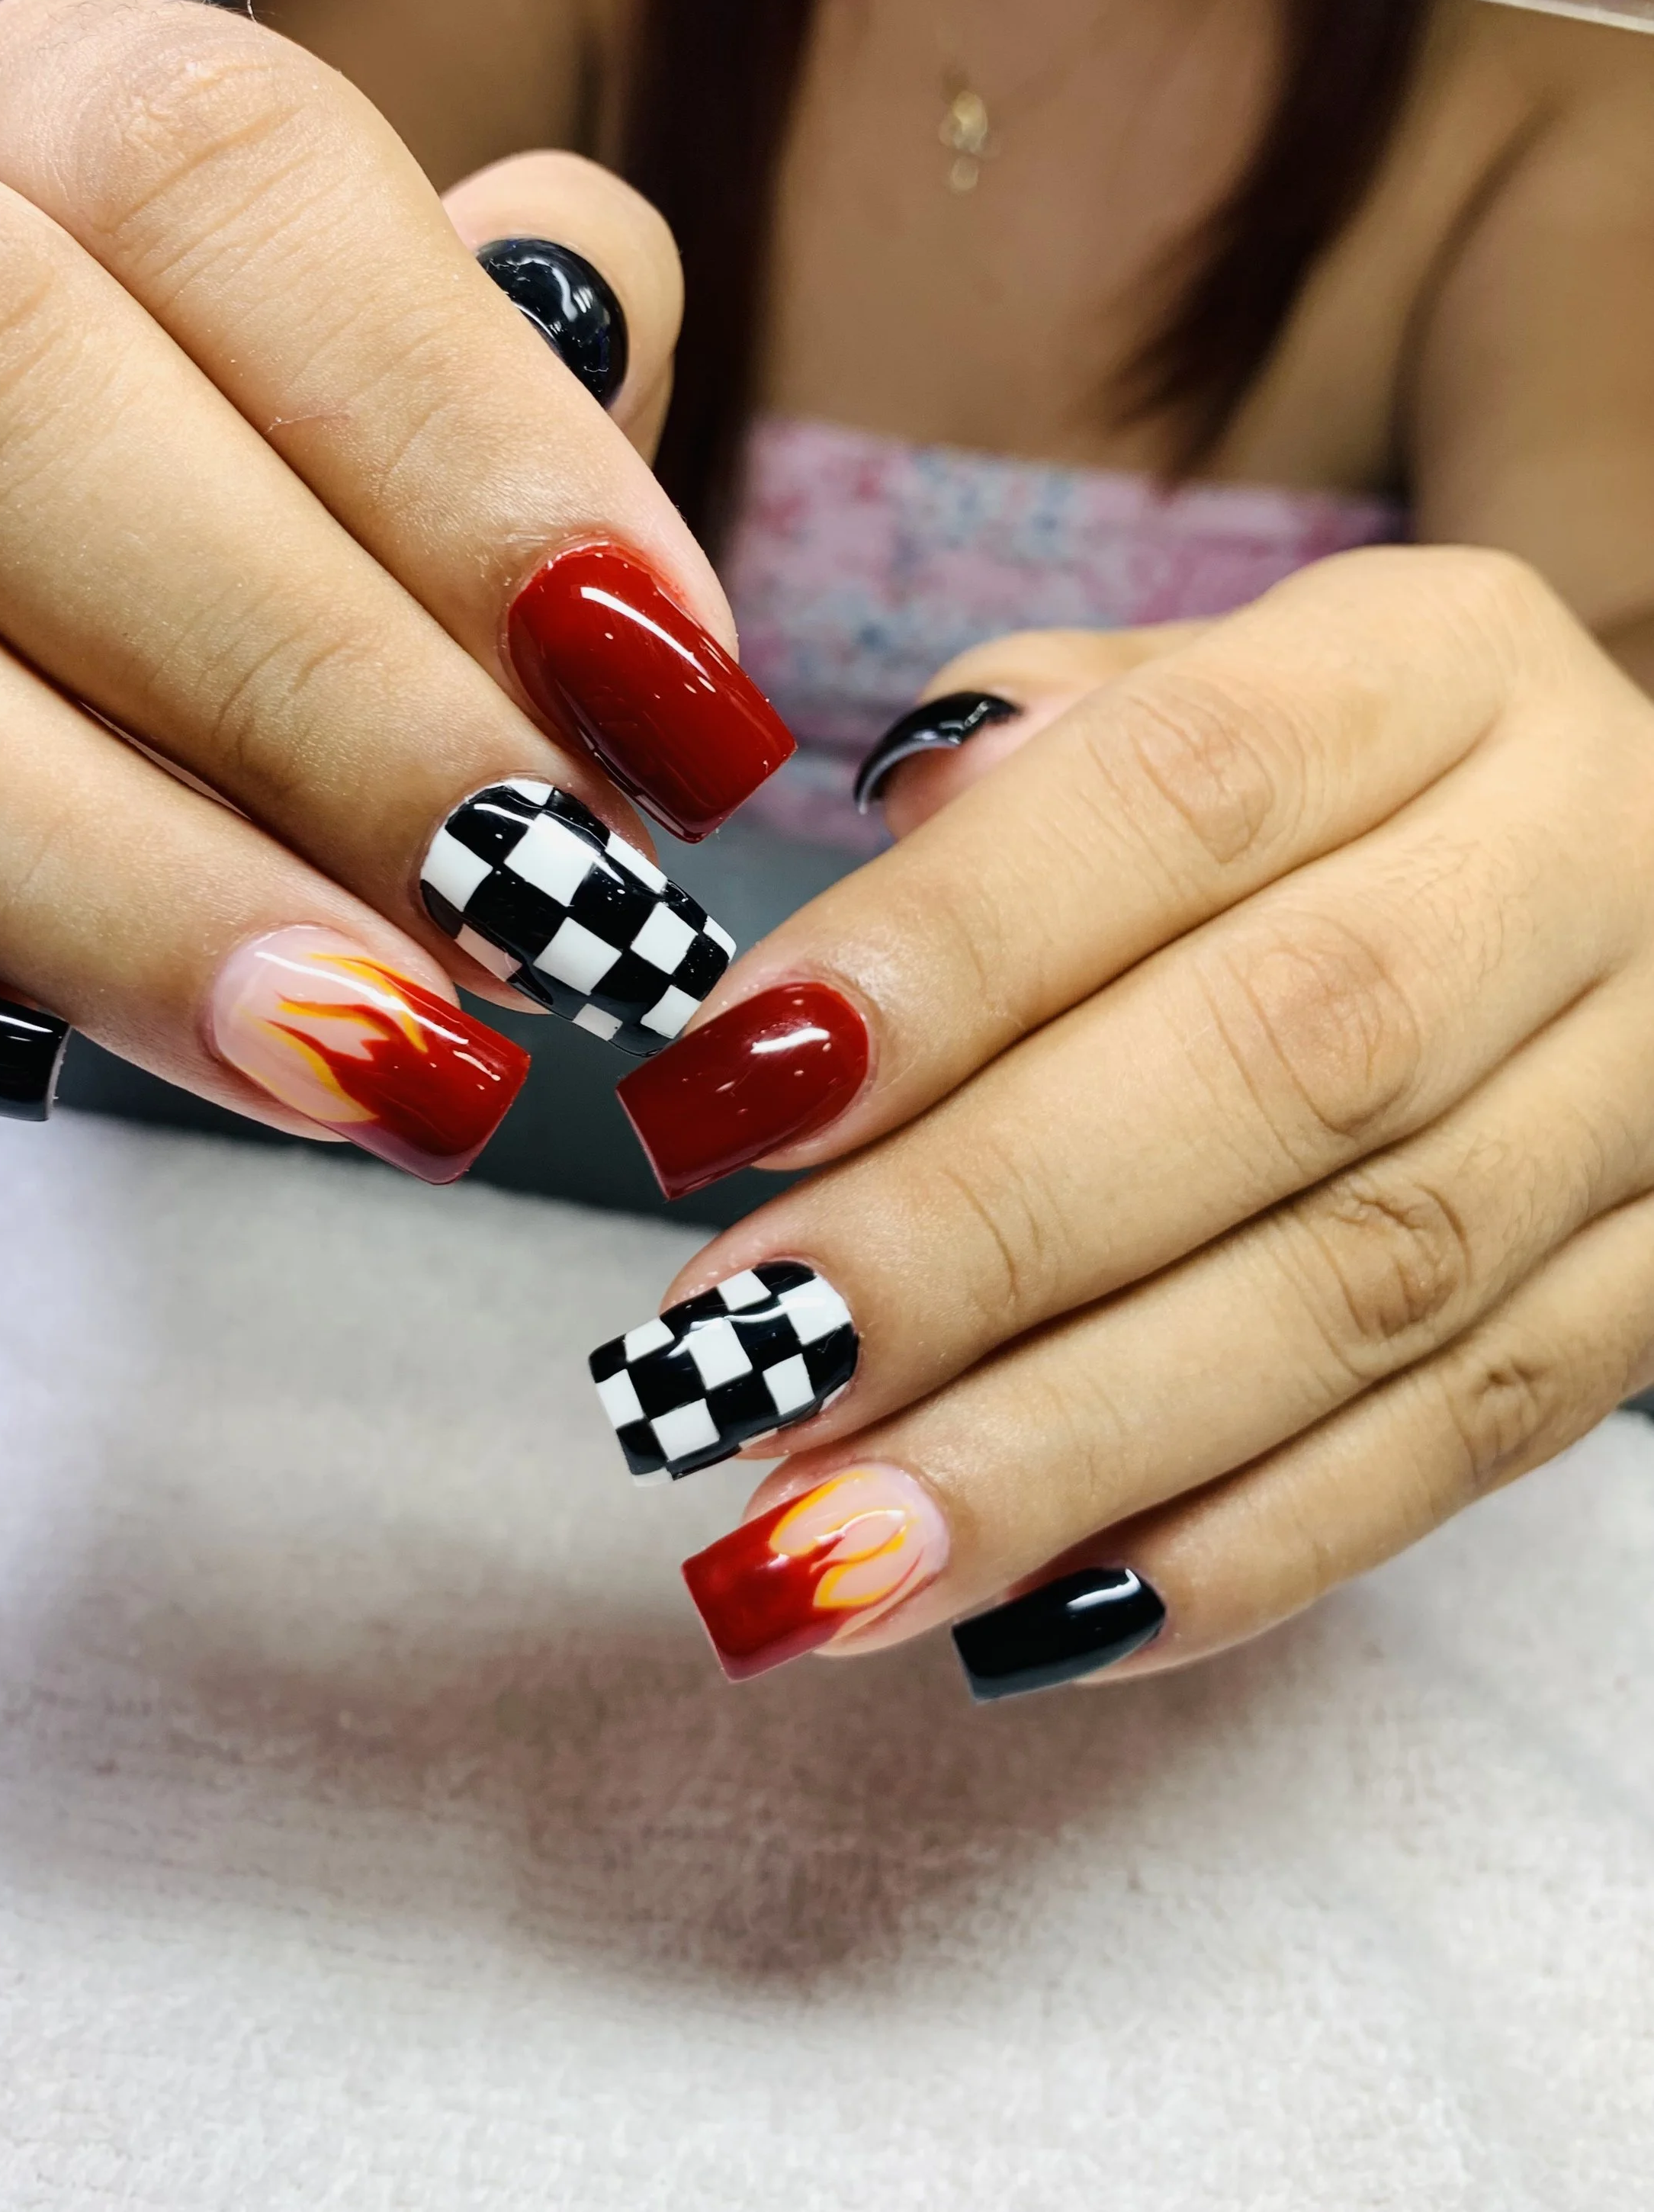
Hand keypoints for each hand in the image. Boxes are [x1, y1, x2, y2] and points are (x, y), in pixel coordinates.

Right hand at [0, 0, 789, 1173]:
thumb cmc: (185, 476)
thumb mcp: (357, 389)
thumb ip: (503, 417)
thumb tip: (632, 604)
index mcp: (40, 117)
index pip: (227, 167)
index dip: (466, 438)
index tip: (670, 694)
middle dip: (299, 685)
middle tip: (535, 908)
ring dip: (107, 878)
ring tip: (371, 1058)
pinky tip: (38, 1066)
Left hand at [594, 547, 1653, 1690]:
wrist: (1611, 863)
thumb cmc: (1306, 791)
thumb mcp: (1182, 696)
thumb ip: (1015, 782)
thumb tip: (844, 970)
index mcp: (1435, 666)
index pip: (1182, 791)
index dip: (946, 953)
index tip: (723, 1093)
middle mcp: (1586, 857)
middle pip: (1288, 1060)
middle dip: (985, 1232)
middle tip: (746, 1356)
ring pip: (1371, 1286)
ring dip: (1076, 1442)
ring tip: (832, 1546)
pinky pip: (1473, 1441)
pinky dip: (1243, 1547)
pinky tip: (1029, 1622)